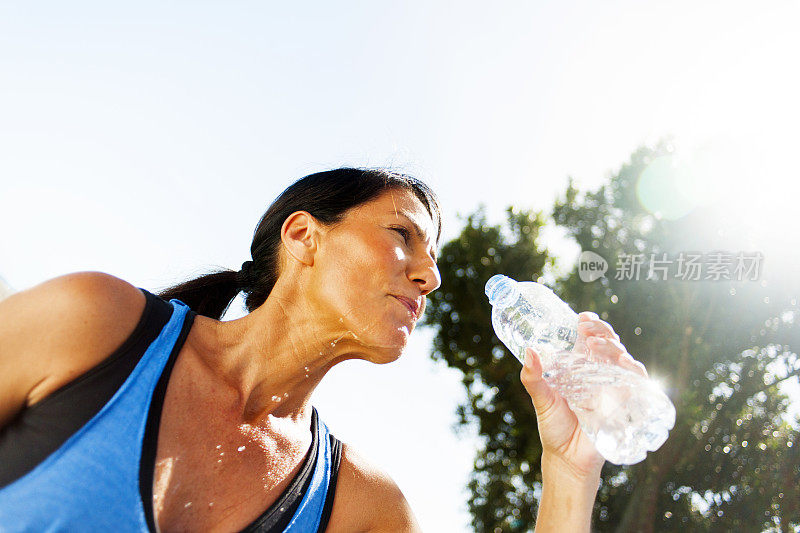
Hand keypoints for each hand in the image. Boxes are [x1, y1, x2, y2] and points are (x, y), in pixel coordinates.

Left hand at [519, 311, 647, 478]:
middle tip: (587, 329)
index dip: (590, 324)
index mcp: (579, 367)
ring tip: (596, 344)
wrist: (567, 460)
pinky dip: (634, 370)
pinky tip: (625, 363)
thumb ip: (533, 378)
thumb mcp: (541, 400)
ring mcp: (613, 387)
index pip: (590, 338)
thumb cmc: (555, 428)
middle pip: (609, 344)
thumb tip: (528, 350)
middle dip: (602, 331)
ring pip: (623, 358)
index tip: (581, 317)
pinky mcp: (624, 403)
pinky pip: (637, 382)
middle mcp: (599, 373)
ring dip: (614, 347)